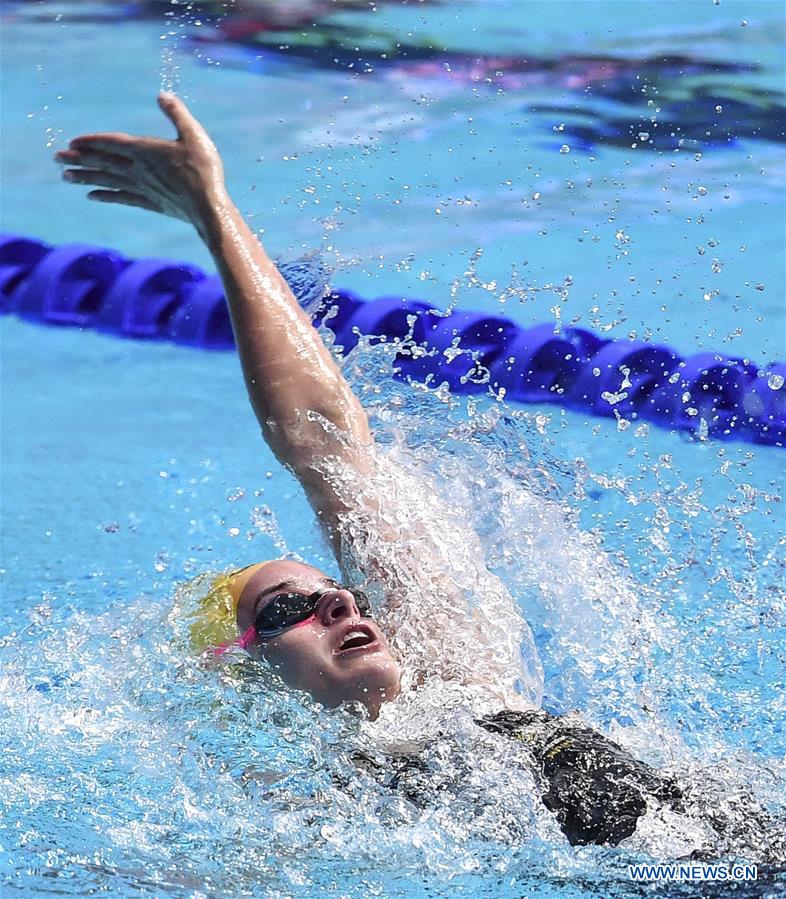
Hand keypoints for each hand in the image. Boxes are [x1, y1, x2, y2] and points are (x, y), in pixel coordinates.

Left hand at [55, 92, 226, 231]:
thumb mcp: (194, 135)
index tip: (72, 142)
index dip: (91, 141)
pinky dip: (105, 195)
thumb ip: (177, 114)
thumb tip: (162, 94)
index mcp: (146, 150)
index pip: (111, 143)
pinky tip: (91, 195)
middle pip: (102, 162)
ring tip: (65, 177)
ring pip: (107, 180)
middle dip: (78, 159)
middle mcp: (138, 170)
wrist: (209, 209)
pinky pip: (121, 198)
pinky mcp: (150, 203)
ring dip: (85, 177)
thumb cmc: (204, 171)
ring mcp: (142, 188)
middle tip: (56, 158)